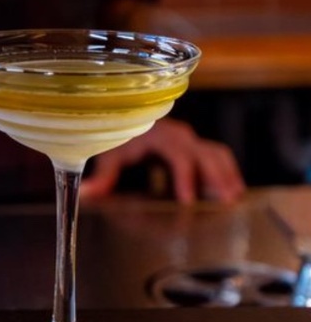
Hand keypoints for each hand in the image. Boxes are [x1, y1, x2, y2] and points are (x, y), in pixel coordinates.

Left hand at [80, 118, 245, 203]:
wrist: (129, 121)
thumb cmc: (121, 138)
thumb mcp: (111, 154)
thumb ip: (104, 176)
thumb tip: (86, 194)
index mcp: (158, 135)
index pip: (178, 154)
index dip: (184, 177)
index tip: (188, 200)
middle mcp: (179, 134)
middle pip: (204, 153)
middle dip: (216, 176)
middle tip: (226, 200)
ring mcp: (190, 140)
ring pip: (215, 153)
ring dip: (227, 174)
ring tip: (234, 198)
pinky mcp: (196, 147)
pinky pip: (216, 156)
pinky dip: (227, 172)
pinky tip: (233, 192)